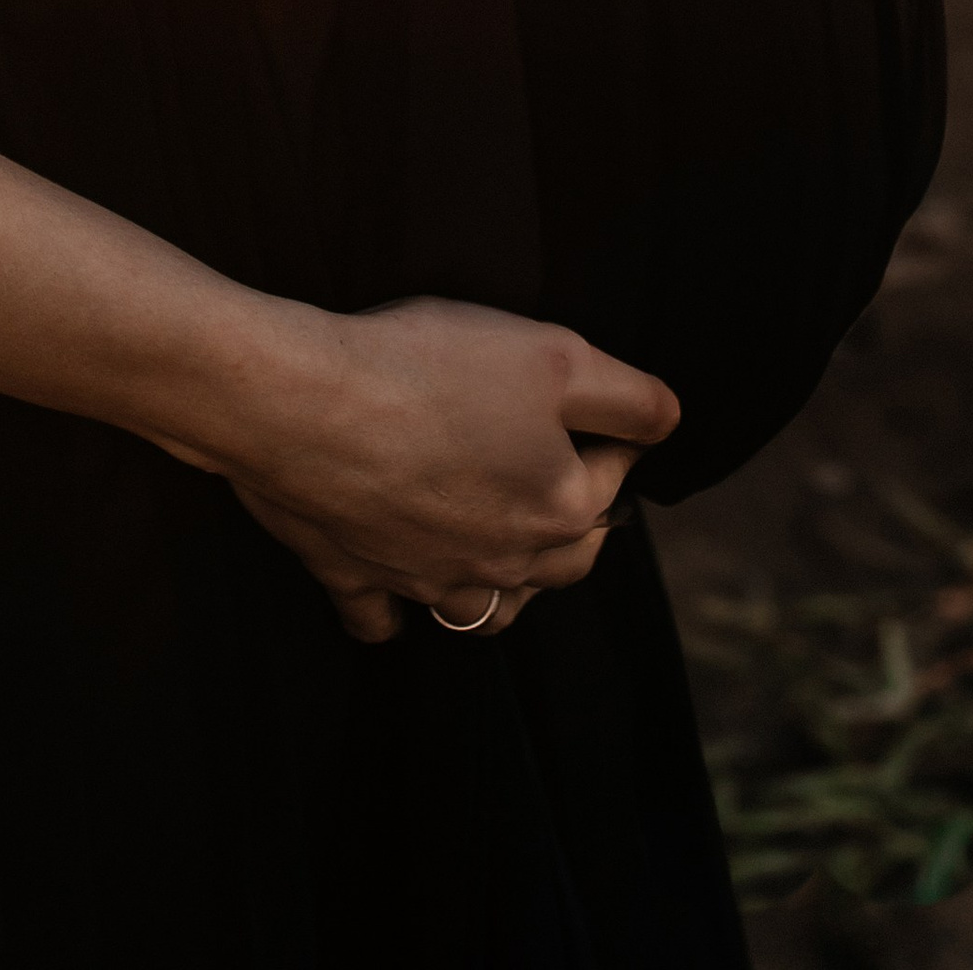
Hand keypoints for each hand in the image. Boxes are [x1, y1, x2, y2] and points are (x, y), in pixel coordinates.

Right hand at [176, 295, 677, 645]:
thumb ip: (629, 394)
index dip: (614, 432)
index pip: (614, 473)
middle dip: (580, 523)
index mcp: (558, 509)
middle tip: (575, 483)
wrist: (301, 404)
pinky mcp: (354, 576)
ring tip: (509, 551)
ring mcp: (425, 579)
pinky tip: (398, 593)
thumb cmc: (428, 370)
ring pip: (486, 609)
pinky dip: (395, 611)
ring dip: (507, 588)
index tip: (598, 401)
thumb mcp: (554, 355)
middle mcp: (501, 562)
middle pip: (565, 560)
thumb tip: (671, 421)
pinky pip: (382, 617)